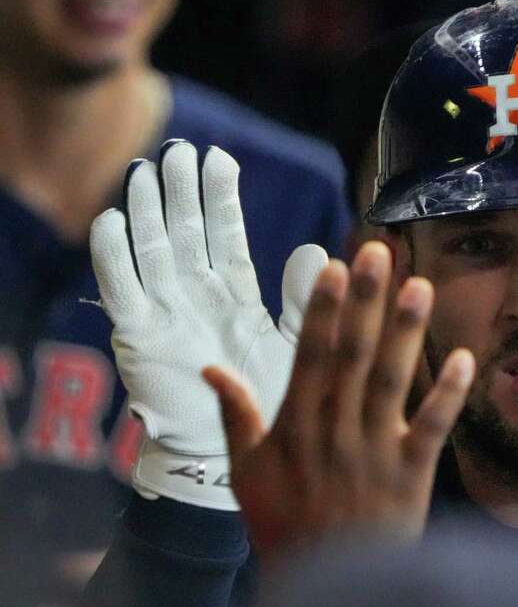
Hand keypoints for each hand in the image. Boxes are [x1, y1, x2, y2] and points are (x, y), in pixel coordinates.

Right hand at [89, 141, 327, 509]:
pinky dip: (114, 257)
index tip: (220, 158)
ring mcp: (164, 313)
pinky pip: (122, 290)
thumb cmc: (270, 401)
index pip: (223, 235)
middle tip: (178, 150)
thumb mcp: (293, 344)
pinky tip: (110, 220)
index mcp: (231, 294)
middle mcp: (195, 296)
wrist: (237, 456)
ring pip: (151, 251)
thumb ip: (302, 299)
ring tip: (146, 170)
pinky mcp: (139, 337)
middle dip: (180, 193)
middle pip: (184, 232)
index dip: (219, 198)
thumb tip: (318, 250)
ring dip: (146, 211)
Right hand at [203, 242, 474, 562]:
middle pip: (353, 356)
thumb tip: (210, 368)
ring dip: (406, 332)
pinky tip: (463, 357)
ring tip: (420, 286)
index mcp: (296, 426)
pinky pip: (432, 428)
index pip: (312, 356)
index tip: (335, 267)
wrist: (327, 589)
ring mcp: (375, 451)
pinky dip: (447, 394)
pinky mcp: (410, 474)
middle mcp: (335, 430)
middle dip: (366, 301)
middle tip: (379, 252)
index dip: (324, 310)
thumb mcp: (246, 474)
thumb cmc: (285, 526)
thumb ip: (235, 416)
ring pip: (392, 381)